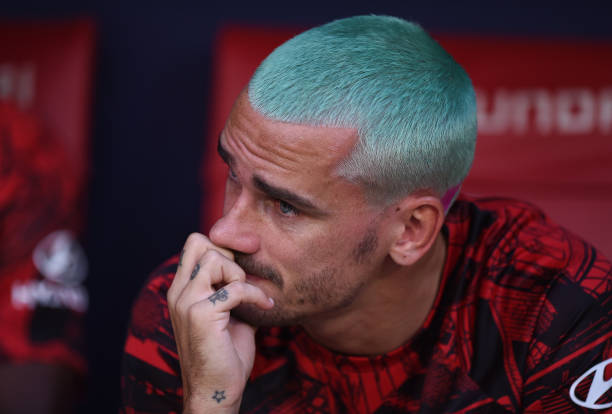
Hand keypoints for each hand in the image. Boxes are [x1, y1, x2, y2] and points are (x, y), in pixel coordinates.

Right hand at [167, 233, 273, 412]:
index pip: (195, 245)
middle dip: (228, 255)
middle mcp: (178, 292)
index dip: (222, 249)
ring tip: (249, 295)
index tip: (244, 266)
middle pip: (200, 242)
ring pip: (215, 258)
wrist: (216, 391)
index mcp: (181, 290)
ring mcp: (187, 302)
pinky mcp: (201, 314)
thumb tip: (255, 271)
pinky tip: (266, 306)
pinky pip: (236, 287)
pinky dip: (256, 295)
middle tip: (244, 279)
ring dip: (239, 274)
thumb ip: (233, 291)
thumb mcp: (228, 315)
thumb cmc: (224, 355)